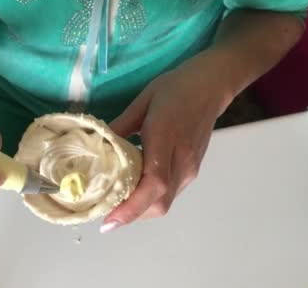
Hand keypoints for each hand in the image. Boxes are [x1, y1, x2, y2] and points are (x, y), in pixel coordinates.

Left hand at [101, 51, 233, 232]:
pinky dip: (148, 200)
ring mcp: (190, 168)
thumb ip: (119, 127)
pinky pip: (169, 194)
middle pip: (159, 203)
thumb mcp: (142, 101)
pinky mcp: (192, 171)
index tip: (108, 221)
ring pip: (164, 203)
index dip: (131, 207)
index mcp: (166, 137)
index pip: (154, 184)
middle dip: (130, 215)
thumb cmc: (175, 88)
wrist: (212, 85)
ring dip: (138, 210)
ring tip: (113, 205)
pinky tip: (132, 191)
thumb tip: (96, 148)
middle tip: (103, 215)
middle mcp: (182, 160)